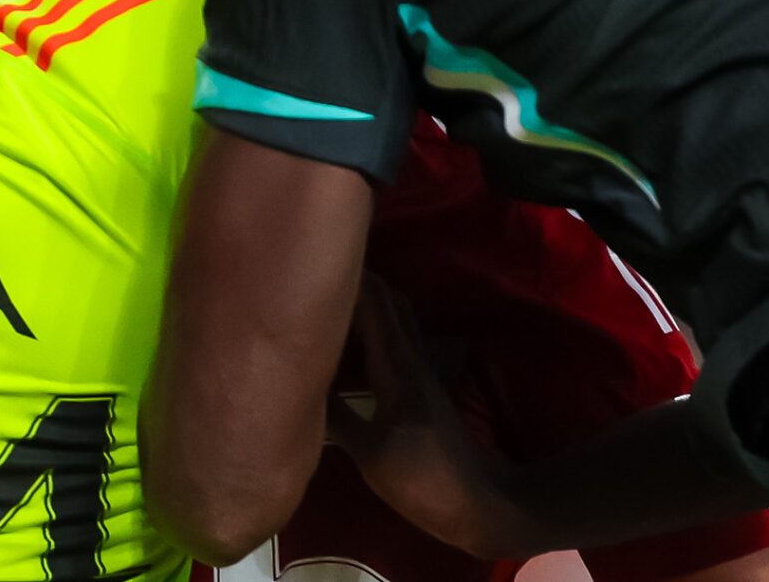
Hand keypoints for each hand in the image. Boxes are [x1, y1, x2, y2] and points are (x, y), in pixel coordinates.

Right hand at [329, 282, 537, 559]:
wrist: (473, 501)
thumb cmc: (419, 478)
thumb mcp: (369, 454)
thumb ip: (336, 417)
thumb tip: (295, 388)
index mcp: (397, 367)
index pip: (373, 305)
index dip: (347, 280)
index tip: (309, 268)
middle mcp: (412, 358)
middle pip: (387, 302)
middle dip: (356, 283)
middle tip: (313, 280)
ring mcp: (422, 370)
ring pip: (396, 319)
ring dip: (368, 304)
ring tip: (329, 304)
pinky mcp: (424, 385)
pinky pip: (398, 340)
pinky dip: (376, 329)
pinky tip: (354, 344)